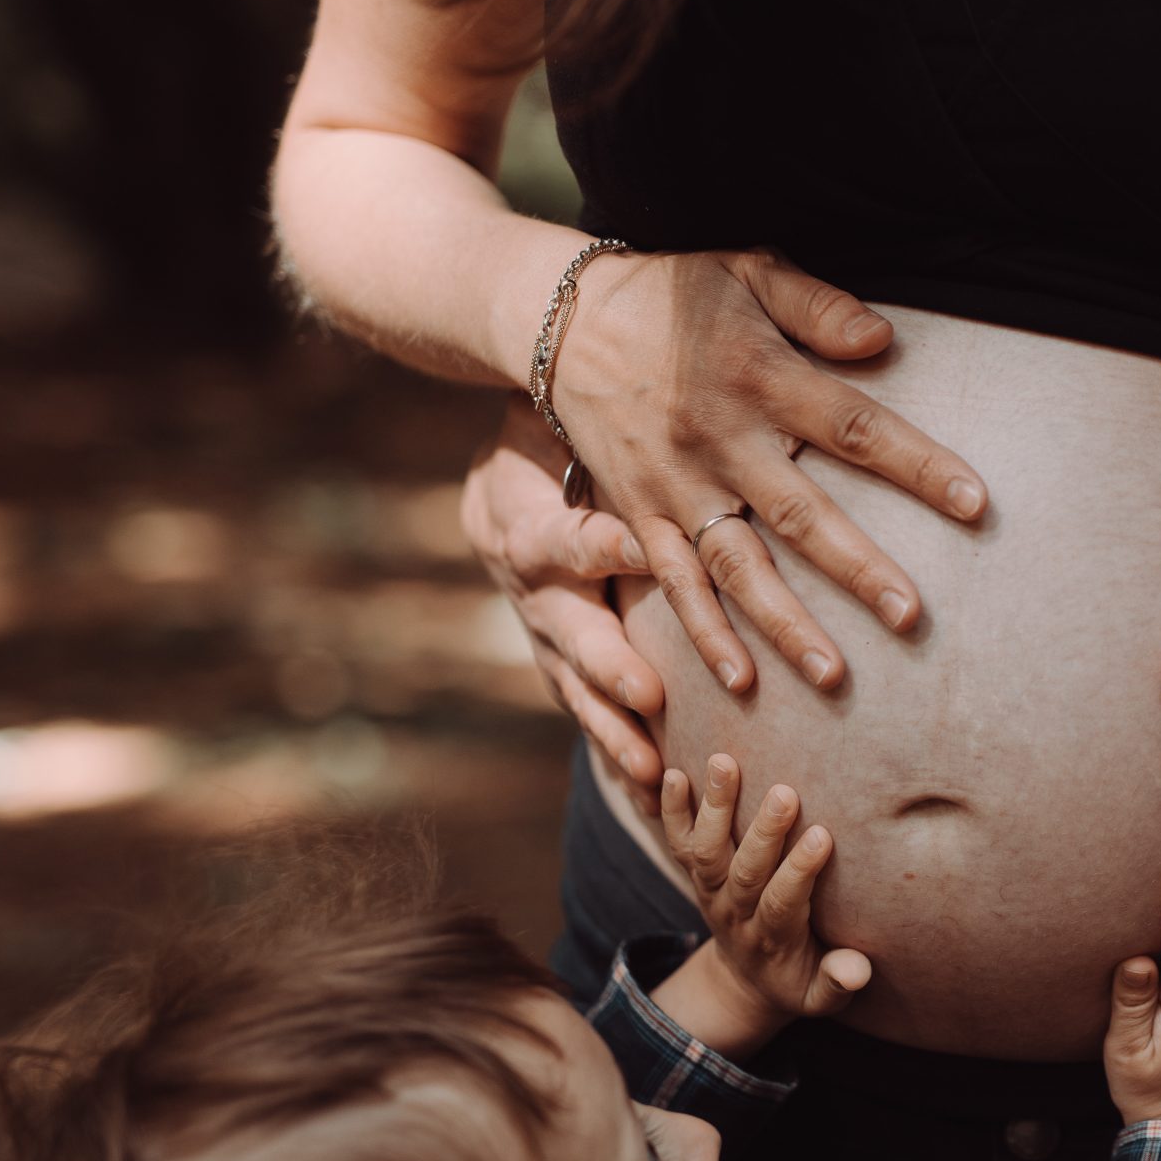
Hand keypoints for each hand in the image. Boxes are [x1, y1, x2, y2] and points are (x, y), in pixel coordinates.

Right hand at [462, 404, 663, 807]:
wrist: (502, 478)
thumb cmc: (548, 430)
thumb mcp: (556, 406)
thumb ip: (604, 404)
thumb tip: (658, 362)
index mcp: (528, 521)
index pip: (568, 536)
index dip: (604, 545)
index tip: (647, 550)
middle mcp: (530, 588)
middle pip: (568, 631)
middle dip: (609, 667)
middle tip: (652, 695)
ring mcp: (543, 635)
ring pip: (575, 688)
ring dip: (615, 731)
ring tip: (655, 773)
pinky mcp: (559, 666)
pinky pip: (587, 714)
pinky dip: (619, 754)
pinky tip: (658, 798)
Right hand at [550, 246, 988, 694]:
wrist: (558, 317)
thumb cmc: (673, 293)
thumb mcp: (748, 270)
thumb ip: (818, 306)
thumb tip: (884, 338)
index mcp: (763, 378)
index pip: (856, 427)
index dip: (917, 464)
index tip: (976, 503)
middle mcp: (722, 440)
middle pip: (801, 514)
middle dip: (858, 568)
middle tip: (913, 617)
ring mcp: (676, 485)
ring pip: (738, 566)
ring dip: (785, 624)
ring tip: (834, 677)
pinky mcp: (637, 513)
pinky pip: (673, 581)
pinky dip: (703, 632)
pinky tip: (740, 681)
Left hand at [650, 756, 872, 1057]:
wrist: (744, 983)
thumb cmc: (798, 981)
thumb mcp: (821, 998)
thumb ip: (837, 983)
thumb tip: (856, 969)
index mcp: (773, 940)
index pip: (782, 903)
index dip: (799, 871)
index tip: (822, 836)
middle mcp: (736, 912)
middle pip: (743, 871)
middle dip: (763, 832)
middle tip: (784, 792)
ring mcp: (711, 892)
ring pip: (706, 851)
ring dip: (714, 806)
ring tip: (723, 763)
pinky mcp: (697, 875)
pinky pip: (678, 843)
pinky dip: (671, 810)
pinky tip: (672, 772)